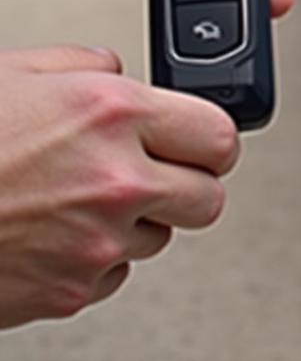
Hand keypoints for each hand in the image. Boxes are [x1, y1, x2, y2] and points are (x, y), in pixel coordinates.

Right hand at [0, 45, 237, 328]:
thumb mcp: (20, 71)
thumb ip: (88, 67)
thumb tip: (118, 71)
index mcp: (113, 115)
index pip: (220, 135)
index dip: (211, 137)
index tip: (201, 138)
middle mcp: (116, 180)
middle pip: (209, 198)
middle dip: (190, 183)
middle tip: (161, 171)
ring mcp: (94, 243)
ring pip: (161, 237)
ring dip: (139, 219)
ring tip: (86, 197)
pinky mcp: (67, 293)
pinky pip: (115, 275)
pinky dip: (99, 257)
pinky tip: (60, 231)